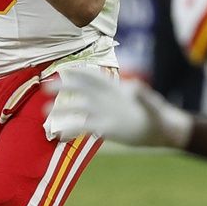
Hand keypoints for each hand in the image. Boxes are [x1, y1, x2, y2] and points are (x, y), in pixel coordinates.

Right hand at [44, 67, 192, 146]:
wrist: (162, 132)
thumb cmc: (158, 115)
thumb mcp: (154, 106)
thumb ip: (145, 98)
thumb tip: (136, 88)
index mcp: (117, 89)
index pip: (95, 78)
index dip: (80, 72)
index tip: (65, 69)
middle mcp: (107, 99)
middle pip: (82, 91)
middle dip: (64, 88)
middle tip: (46, 87)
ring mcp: (104, 114)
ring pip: (79, 109)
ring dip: (63, 110)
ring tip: (45, 114)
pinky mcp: (105, 128)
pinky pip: (85, 128)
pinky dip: (72, 130)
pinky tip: (60, 136)